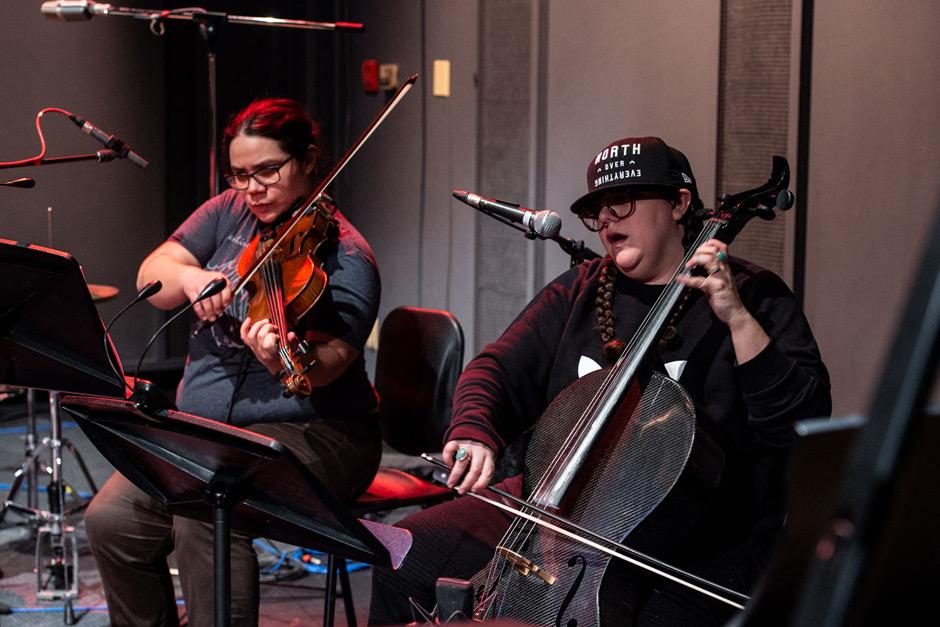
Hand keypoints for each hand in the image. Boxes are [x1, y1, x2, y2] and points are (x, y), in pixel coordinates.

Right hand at [180, 267, 231, 321]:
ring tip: (212, 318)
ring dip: (209, 312)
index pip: (225, 290)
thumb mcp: (220, 283)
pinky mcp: (192, 291)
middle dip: (217, 309)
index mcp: (220, 279)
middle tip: (218, 314)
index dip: (226, 300)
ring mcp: (200, 286)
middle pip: (215, 298)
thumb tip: (228, 304)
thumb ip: (226, 293)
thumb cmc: (209, 282)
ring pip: (206, 302)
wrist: (192, 277)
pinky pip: (197, 304)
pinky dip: (200, 312)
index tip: (225, 306)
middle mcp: (210, 281)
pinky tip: (203, 317)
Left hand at [240, 317, 298, 373]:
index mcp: (271, 355)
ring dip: (258, 325)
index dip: (272, 336)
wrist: (277, 367)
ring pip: (251, 335)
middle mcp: (261, 352)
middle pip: (259, 336)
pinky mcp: (251, 346)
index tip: (278, 335)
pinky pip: (244, 336)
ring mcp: (255, 349)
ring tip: (266, 322)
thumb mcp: (292, 350)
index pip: (267, 344)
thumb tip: (291, 334)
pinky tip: (249, 320)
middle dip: (267, 328)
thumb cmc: (285, 358)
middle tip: (274, 327)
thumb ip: (292, 342)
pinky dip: (244, 327)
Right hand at [442, 439, 495, 494]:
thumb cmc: (478, 452)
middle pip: (475, 469)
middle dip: (467, 483)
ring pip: (461, 462)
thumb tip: (470, 488)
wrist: (474, 433)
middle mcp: (479, 451)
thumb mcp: (484, 461)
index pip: (487, 472)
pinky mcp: (456, 442)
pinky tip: (449, 464)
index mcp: (488, 457)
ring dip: (455, 476)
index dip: (481, 484)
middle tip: (461, 490)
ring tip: (451, 483)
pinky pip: (449, 451)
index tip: (474, 490)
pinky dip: (447, 460)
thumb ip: (479, 473)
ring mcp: (467, 446)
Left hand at [678, 239, 769, 362]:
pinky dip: (688, 279)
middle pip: (714, 250)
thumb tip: (696, 268)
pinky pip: (700, 281)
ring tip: (687, 266)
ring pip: (709, 260)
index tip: (699, 248)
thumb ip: (710, 274)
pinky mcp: (716, 288)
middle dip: (700, 250)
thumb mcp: (719, 283)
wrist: (735, 314)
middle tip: (691, 260)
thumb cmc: (726, 299)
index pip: (721, 247)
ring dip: (695, 259)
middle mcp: (724, 270)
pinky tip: (681, 279)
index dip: (710, 243)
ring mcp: (721, 278)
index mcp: (725, 268)